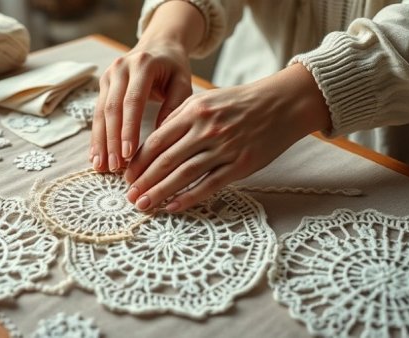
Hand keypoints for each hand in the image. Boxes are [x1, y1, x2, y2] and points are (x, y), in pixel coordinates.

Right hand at [89, 0, 205, 171]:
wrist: (159, 46)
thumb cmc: (174, 68)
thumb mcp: (183, 82)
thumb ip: (175, 106)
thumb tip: (160, 137)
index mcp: (142, 65)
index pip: (132, 101)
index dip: (129, 129)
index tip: (129, 154)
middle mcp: (120, 68)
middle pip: (112, 108)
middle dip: (112, 140)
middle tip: (115, 166)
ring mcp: (108, 76)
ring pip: (100, 113)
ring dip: (100, 141)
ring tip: (102, 166)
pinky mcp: (103, 85)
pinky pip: (97, 113)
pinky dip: (97, 136)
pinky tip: (96, 156)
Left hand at [124, 63, 331, 211]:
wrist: (282, 104)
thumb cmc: (240, 102)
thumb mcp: (206, 100)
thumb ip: (180, 118)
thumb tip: (153, 142)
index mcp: (193, 110)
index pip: (157, 140)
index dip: (138, 160)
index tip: (126, 176)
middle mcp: (206, 129)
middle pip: (166, 160)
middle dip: (143, 180)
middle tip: (129, 196)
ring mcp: (224, 148)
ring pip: (184, 174)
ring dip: (160, 192)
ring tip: (144, 205)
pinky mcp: (240, 165)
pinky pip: (209, 185)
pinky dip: (189, 197)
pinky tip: (173, 206)